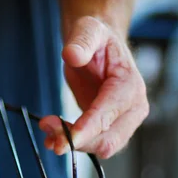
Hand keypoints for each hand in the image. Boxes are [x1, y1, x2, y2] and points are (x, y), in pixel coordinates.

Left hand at [39, 16, 148, 158]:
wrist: (98, 47)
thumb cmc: (97, 38)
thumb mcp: (88, 31)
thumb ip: (82, 42)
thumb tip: (71, 54)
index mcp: (129, 86)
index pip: (109, 114)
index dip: (87, 128)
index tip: (65, 139)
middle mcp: (131, 108)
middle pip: (107, 140)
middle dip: (76, 140)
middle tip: (46, 124)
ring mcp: (121, 121)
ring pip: (98, 146)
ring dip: (71, 143)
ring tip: (46, 127)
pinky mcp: (107, 127)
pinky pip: (90, 144)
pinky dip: (71, 143)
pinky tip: (51, 137)